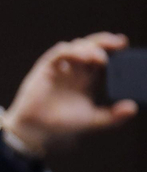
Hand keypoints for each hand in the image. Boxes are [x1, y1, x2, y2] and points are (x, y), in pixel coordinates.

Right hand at [2, 33, 136, 156]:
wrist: (37, 129)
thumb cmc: (63, 123)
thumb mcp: (94, 120)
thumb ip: (114, 116)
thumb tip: (133, 108)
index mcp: (88, 79)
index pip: (104, 57)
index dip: (114, 50)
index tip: (125, 47)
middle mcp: (76, 69)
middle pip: (92, 46)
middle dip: (105, 41)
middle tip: (120, 43)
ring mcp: (61, 67)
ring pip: (77, 46)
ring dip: (90, 47)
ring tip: (100, 57)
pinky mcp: (46, 67)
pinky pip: (59, 53)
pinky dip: (72, 51)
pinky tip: (83, 56)